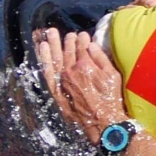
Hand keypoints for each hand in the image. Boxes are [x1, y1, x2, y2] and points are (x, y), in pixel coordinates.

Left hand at [35, 29, 127, 144]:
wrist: (103, 123)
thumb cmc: (111, 100)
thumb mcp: (113, 76)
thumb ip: (101, 58)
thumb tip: (92, 45)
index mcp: (85, 66)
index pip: (82, 47)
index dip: (82, 40)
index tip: (83, 36)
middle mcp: (71, 71)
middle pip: (68, 51)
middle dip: (68, 40)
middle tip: (69, 34)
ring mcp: (62, 81)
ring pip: (54, 57)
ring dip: (53, 43)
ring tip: (50, 32)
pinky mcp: (56, 91)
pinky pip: (47, 72)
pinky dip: (44, 59)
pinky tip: (42, 49)